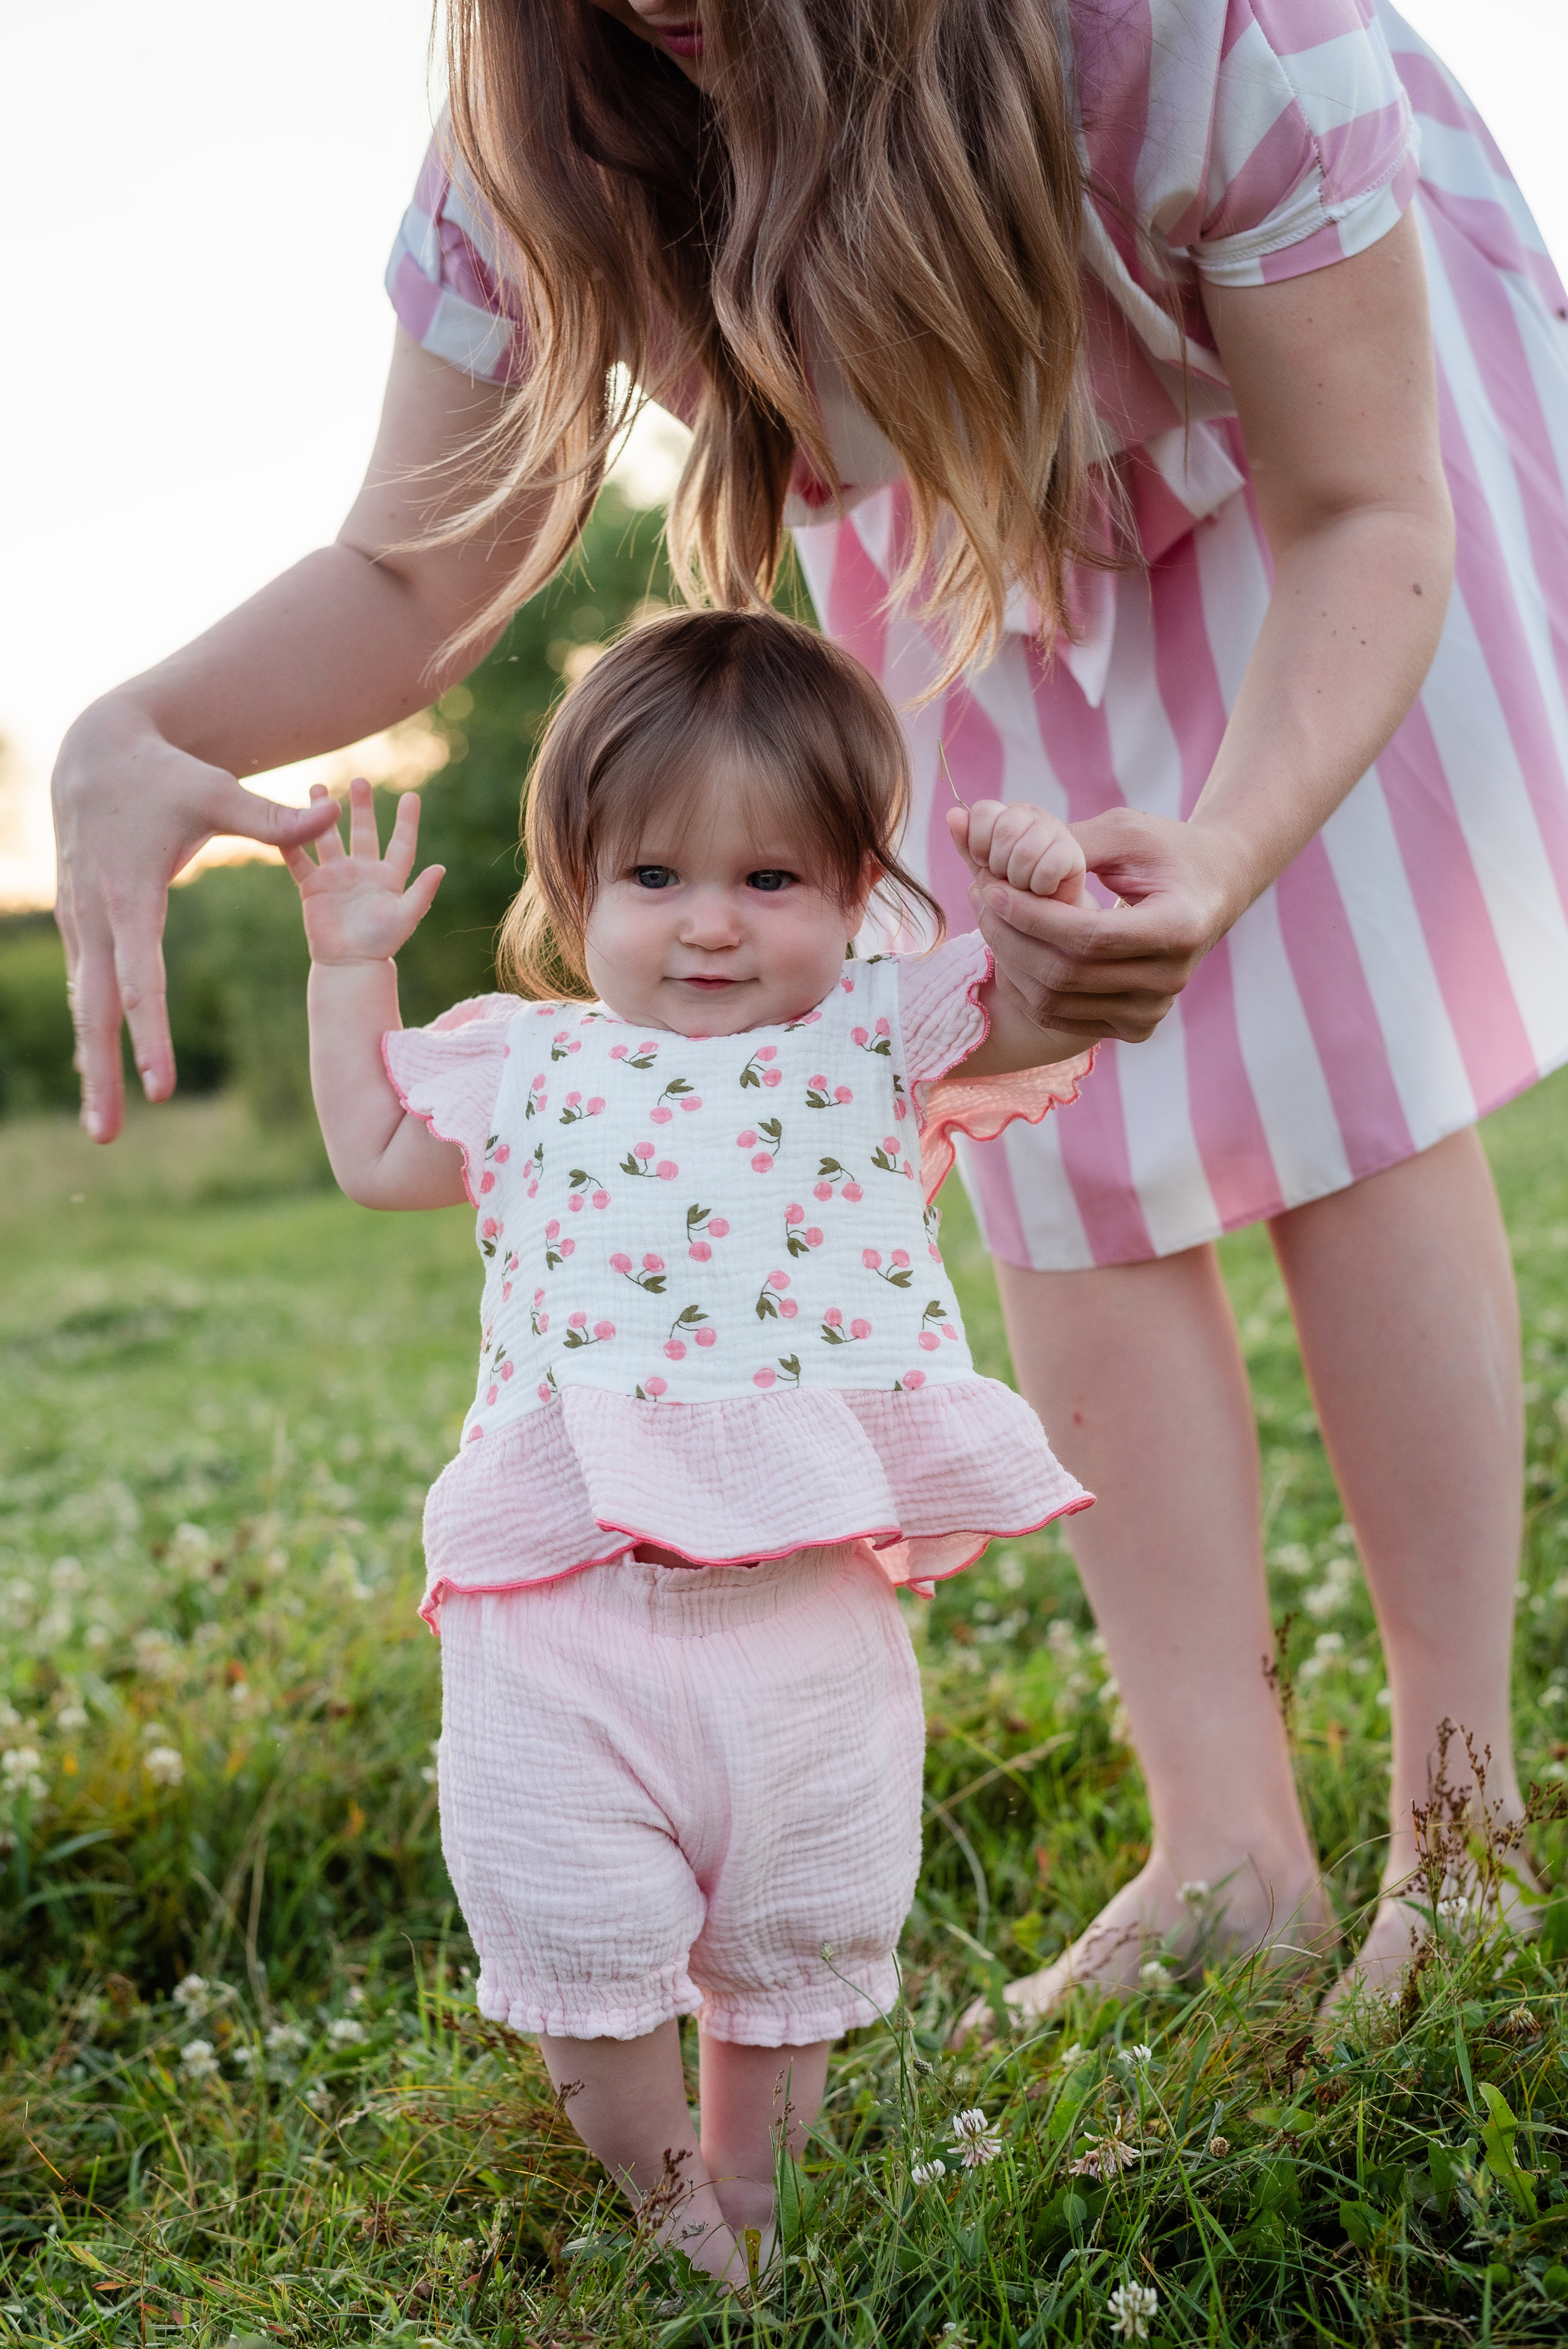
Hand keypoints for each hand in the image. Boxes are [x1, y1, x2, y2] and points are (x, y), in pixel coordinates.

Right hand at [52, 698, 341, 1140]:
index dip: (150, 1036)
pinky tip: (97, 1076)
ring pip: (86, 1007)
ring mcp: (83, 923)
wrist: (96, 751)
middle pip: (99, 1012)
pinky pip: (86, 990)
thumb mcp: (215, 790)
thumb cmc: (165, 774)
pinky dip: (90, 1035)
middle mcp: (99, 918)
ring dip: (92, 1068)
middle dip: (104, 1075)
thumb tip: (328, 817)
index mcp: (132, 898)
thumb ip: (272, 817)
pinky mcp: (80, 923)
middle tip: (107, 1135)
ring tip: (102, 1128)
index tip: (160, 1086)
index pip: (141, 981)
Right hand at [283, 778, 443, 963]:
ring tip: (318, 788)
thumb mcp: (406, 916)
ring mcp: (337, 877)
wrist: (349, 964)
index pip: (401, 843)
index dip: (407, 821)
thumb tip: (440, 868)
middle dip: (361, 807)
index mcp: (389, 878)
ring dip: (323, 815)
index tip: (412, 796)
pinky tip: (284, 824)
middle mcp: (363, 872)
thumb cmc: (381, 943)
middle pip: (363, 832)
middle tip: (360, 781)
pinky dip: (292, 845)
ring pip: (328, 838)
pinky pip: (300, 861)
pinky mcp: (313, 887)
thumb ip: (421, 893)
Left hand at [947, 798, 1084, 903]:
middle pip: (1004, 830)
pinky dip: (1039, 887)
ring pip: (1025, 852)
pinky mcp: (1074, 853)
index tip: (984, 862)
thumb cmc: (1011, 896)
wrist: (1045, 923)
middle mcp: (1033, 816)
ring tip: (1025, 889)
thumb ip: (967, 842)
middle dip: (998, 867)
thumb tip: (952, 813)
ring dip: (1019, 882)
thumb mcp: (983, 868)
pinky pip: (1048, 867)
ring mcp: (1056, 831)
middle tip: (1007, 881)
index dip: (978, 843)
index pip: (984, 811)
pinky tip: (1043, 891)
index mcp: (1007, 814)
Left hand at [971, 807, 1250, 1044]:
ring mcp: (1153, 1009)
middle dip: (1009, 937)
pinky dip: (1025, 988)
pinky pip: (1062, 1018)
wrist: (1214, 888)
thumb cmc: (1167, 851)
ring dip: (1009, 962)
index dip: (1031, 917)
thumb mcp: (1127, 832)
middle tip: (978, 898)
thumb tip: (1004, 850)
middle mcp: (1171, 978)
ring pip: (1056, 1002)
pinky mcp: (1136, 1026)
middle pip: (1067, 974)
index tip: (990, 888)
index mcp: (1179, 927)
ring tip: (988, 920)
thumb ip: (1073, 843)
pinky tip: (1009, 951)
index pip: (1089, 936)